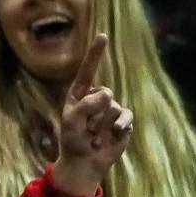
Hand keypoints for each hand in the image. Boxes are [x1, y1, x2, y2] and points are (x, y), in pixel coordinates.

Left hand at [52, 34, 133, 195]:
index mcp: (79, 94)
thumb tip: (108, 94)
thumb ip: (85, 105)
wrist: (84, 161)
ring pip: (112, 108)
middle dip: (93, 114)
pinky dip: (118, 127)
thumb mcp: (70, 120)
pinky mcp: (123, 120)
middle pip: (103, 94)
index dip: (95, 53)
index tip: (102, 35)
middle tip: (85, 129)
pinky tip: (113, 135)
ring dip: (101, 126)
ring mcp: (111, 108)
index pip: (87, 71)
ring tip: (94, 136)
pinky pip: (125, 117)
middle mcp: (96, 97)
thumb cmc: (72, 139)